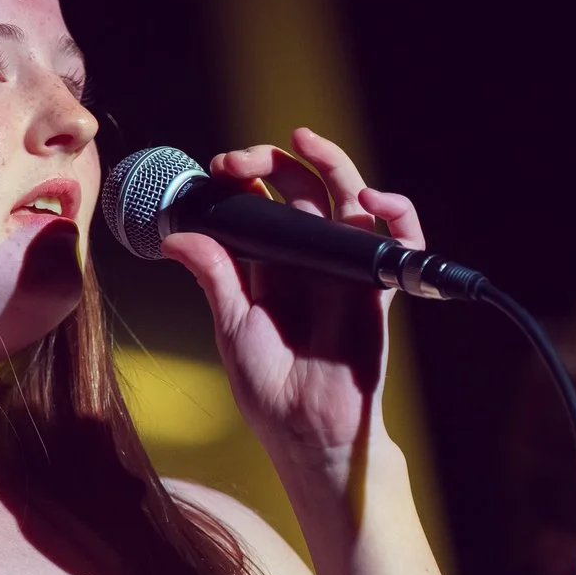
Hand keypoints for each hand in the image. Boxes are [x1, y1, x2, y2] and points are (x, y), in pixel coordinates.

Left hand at [160, 126, 423, 493]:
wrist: (309, 432)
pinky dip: (397, 212)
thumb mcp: (232, 327)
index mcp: (269, 268)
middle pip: (301, 191)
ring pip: (346, 200)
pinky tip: (375, 198)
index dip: (242, 179)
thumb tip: (177, 236)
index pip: (260, 206)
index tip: (217, 169)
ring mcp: (344, 271)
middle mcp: (308, 261)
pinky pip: (398, 242)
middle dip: (275, 163)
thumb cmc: (269, 390)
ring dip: (332, 163)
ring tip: (306, 142)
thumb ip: (215, 277)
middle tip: (243, 160)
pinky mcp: (376, 288)